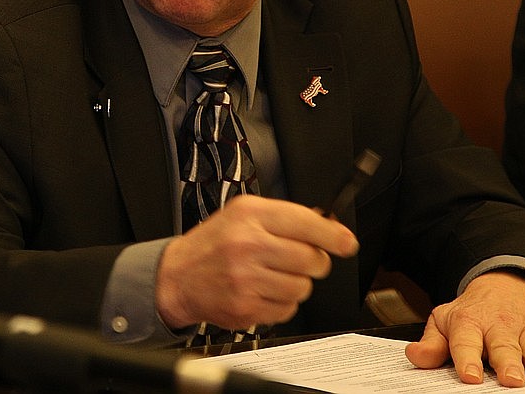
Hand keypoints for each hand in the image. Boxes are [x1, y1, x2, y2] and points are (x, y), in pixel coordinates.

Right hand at [155, 195, 357, 329]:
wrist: (177, 276)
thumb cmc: (213, 245)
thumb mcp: (243, 215)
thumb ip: (284, 219)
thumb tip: (331, 230)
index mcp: (249, 215)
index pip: (306, 223)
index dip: (334, 235)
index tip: (347, 243)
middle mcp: (248, 244)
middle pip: (312, 259)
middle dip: (313, 262)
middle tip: (298, 260)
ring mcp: (246, 278)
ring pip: (303, 287)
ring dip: (296, 284)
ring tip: (272, 275)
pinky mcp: (246, 307)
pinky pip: (287, 309)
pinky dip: (281, 303)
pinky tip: (262, 291)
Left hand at [404, 271, 524, 386]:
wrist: (502, 287)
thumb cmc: (470, 313)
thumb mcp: (444, 321)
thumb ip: (432, 343)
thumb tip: (414, 355)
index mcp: (468, 322)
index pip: (465, 342)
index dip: (467, 359)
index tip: (469, 377)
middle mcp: (498, 325)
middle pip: (503, 347)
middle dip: (508, 363)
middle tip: (511, 380)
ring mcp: (524, 330)